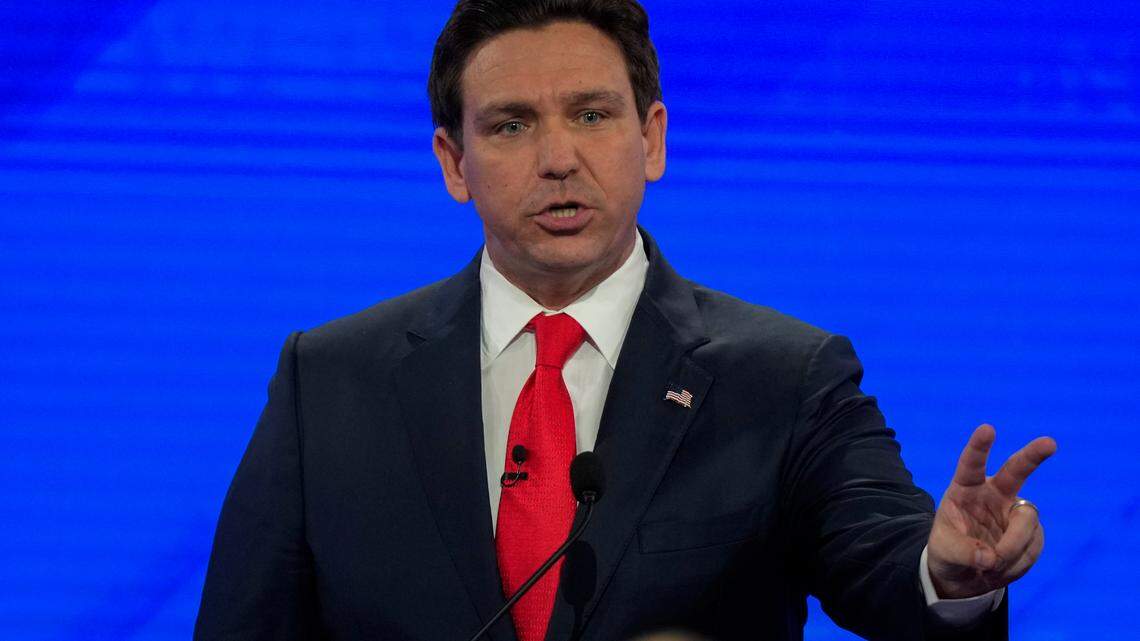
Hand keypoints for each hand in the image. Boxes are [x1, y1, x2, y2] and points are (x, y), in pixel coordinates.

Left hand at [927, 424, 1056, 598]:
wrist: (965, 576)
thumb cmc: (948, 552)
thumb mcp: (944, 552)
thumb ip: (963, 552)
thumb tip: (990, 557)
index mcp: (966, 489)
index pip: (972, 465)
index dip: (979, 447)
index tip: (987, 429)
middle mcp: (994, 494)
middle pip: (1016, 470)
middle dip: (1033, 456)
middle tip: (1050, 443)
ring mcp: (1015, 512)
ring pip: (1026, 523)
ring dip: (1011, 548)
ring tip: (990, 565)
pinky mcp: (1032, 533)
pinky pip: (1033, 547)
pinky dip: (1017, 563)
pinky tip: (1002, 568)